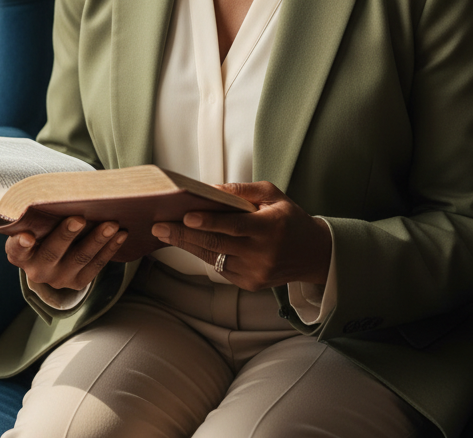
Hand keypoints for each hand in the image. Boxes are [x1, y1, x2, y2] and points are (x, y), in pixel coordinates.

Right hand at [6, 217, 127, 290]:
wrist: (51, 257)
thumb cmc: (42, 227)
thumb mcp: (34, 222)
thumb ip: (39, 211)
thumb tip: (60, 186)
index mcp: (20, 253)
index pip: (16, 250)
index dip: (20, 244)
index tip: (26, 237)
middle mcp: (37, 270)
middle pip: (52, 252)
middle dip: (67, 234)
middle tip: (79, 218)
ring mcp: (59, 278)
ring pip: (80, 258)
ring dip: (97, 240)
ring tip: (111, 224)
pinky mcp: (78, 282)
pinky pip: (96, 265)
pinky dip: (110, 248)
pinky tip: (121, 234)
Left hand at [150, 181, 331, 289]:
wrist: (313, 255)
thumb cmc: (290, 218)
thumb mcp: (273, 195)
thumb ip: (243, 190)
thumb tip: (210, 188)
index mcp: (271, 228)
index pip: (234, 226)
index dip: (209, 222)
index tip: (186, 217)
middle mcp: (263, 254)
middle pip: (217, 244)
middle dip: (184, 235)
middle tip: (159, 226)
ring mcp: (255, 272)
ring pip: (214, 258)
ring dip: (187, 245)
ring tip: (164, 233)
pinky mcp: (250, 284)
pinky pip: (220, 268)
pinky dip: (202, 254)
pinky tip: (186, 243)